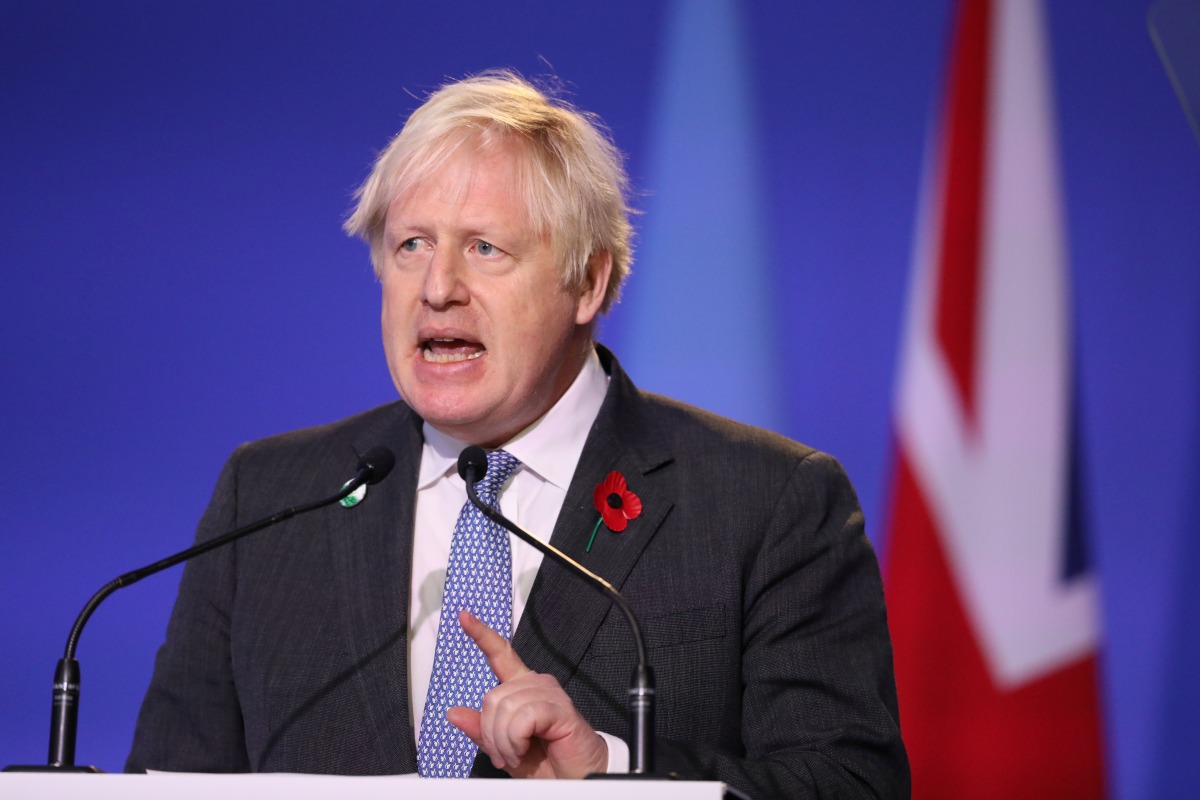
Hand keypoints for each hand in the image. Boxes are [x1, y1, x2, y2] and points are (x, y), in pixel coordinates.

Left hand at [446, 610, 607, 778]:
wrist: (575, 779)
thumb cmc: (547, 763)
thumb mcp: (504, 747)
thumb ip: (481, 730)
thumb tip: (454, 713)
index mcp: (521, 689)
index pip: (500, 654)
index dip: (481, 634)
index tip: (464, 616)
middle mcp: (536, 684)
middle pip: (492, 696)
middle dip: (491, 733)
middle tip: (505, 754)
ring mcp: (550, 693)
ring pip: (505, 707)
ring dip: (505, 741)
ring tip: (517, 754)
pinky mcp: (561, 708)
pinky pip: (523, 717)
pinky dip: (516, 739)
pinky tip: (525, 748)